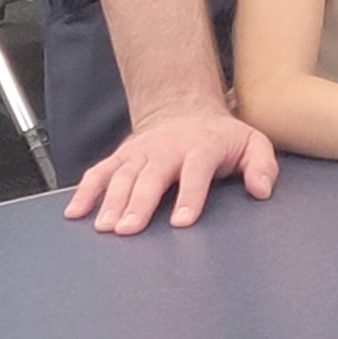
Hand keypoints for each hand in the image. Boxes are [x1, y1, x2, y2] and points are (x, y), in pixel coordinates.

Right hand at [66, 108, 278, 234]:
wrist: (184, 109)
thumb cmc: (221, 137)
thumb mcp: (252, 143)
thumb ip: (262, 165)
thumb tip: (261, 189)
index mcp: (201, 148)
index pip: (195, 172)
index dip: (189, 196)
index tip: (182, 221)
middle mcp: (167, 150)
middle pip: (151, 176)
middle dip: (139, 203)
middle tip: (128, 229)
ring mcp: (141, 153)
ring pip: (123, 176)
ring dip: (111, 201)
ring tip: (104, 227)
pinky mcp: (122, 157)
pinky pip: (100, 172)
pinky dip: (85, 190)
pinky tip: (75, 213)